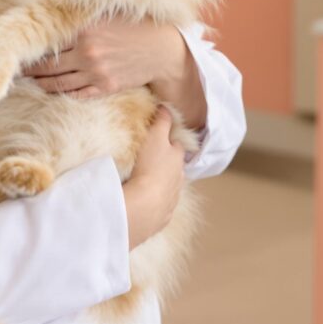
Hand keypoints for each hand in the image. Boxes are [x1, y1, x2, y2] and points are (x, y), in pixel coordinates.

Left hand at [22, 17, 185, 98]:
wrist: (162, 49)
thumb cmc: (134, 26)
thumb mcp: (107, 14)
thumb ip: (81, 15)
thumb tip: (52, 11)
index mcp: (85, 30)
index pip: (48, 42)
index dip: (31, 48)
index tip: (19, 49)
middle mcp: (87, 52)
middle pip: (48, 66)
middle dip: (30, 69)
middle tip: (15, 70)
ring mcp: (96, 72)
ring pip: (58, 83)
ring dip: (41, 84)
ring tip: (29, 83)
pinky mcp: (105, 87)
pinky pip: (76, 94)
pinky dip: (61, 94)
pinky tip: (50, 93)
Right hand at [122, 106, 186, 249]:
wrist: (144, 206)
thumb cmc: (149, 166)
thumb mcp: (154, 137)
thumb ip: (162, 121)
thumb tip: (166, 107)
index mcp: (176, 158)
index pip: (175, 143)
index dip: (169, 137)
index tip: (161, 134)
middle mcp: (179, 177)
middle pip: (175, 166)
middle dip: (167, 161)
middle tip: (152, 157)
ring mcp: (172, 198)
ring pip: (169, 186)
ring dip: (162, 181)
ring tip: (147, 180)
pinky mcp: (162, 216)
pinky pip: (160, 205)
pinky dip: (155, 201)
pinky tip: (145, 200)